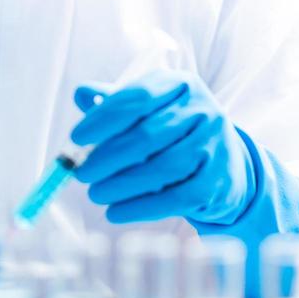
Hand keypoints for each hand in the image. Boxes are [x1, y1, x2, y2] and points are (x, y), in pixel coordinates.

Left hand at [71, 71, 254, 224]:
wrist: (222, 167)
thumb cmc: (172, 135)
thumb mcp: (149, 112)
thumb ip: (116, 103)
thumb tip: (82, 93)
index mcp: (180, 85)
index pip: (139, 96)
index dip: (104, 118)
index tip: (76, 138)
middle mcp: (203, 110)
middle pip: (148, 135)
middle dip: (107, 157)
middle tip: (81, 174)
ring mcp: (214, 145)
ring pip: (162, 168)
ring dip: (121, 185)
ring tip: (95, 194)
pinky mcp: (217, 181)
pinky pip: (176, 198)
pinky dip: (141, 208)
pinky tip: (116, 212)